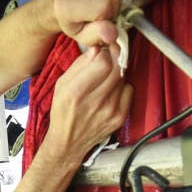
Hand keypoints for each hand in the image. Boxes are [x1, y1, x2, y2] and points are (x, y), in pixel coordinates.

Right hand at [48, 45, 132, 160]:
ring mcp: (110, 111)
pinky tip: (111, 90)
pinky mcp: (119, 117)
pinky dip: (122, 86)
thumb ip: (79, 65)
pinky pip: (129, 90)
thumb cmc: (63, 113)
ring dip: (117, 72)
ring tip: (105, 77)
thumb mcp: (62, 85)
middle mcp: (95, 102)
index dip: (106, 51)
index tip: (103, 49)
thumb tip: (97, 49)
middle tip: (110, 55)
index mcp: (77, 92)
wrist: (68, 142)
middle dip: (114, 57)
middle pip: (117, 68)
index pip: (104, 62)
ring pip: (123, 78)